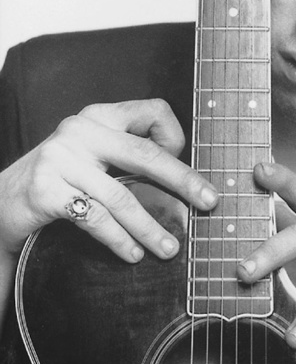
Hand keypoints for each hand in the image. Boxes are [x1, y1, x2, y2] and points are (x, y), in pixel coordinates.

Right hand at [0, 99, 218, 262]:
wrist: (2, 199)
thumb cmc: (62, 176)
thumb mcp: (96, 152)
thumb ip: (129, 153)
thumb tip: (182, 180)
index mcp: (101, 115)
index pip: (153, 109)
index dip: (174, 134)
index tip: (183, 160)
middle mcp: (82, 130)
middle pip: (145, 154)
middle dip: (183, 180)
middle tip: (208, 202)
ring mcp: (61, 158)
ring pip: (121, 196)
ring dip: (151, 226)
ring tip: (171, 247)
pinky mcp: (46, 190)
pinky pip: (95, 219)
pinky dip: (119, 240)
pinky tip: (134, 254)